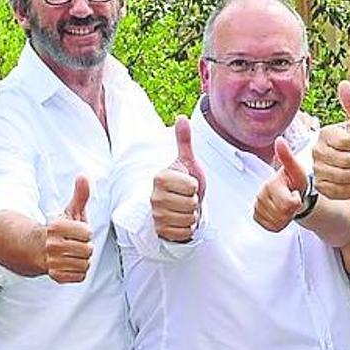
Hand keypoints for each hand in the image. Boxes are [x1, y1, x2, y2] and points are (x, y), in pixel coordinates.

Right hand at [43, 176, 92, 282]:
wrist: (38, 249)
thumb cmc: (59, 229)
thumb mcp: (70, 211)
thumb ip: (80, 195)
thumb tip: (83, 176)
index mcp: (56, 227)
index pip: (87, 233)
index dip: (85, 232)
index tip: (75, 232)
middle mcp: (52, 245)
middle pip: (88, 250)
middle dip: (85, 246)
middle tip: (74, 244)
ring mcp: (52, 262)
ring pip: (85, 263)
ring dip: (82, 259)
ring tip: (72, 254)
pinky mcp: (55, 276)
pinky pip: (80, 276)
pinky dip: (79, 271)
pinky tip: (69, 264)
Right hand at [151, 116, 205, 242]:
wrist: (180, 204)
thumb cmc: (185, 182)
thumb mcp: (187, 161)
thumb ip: (184, 140)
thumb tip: (181, 117)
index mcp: (160, 178)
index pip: (191, 187)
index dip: (195, 186)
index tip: (187, 184)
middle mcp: (154, 197)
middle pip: (191, 204)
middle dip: (194, 202)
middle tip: (186, 198)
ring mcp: (156, 215)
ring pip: (188, 219)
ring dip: (192, 215)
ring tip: (184, 208)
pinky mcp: (160, 231)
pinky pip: (184, 232)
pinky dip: (187, 228)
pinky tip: (181, 220)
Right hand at [254, 137, 310, 231]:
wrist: (292, 192)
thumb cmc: (295, 182)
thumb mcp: (296, 170)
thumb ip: (288, 157)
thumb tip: (280, 141)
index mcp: (271, 184)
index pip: (287, 204)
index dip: (296, 201)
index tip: (295, 193)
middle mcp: (261, 195)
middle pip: (282, 214)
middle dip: (291, 210)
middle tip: (292, 199)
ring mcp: (257, 207)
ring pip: (277, 222)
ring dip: (286, 217)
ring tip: (287, 205)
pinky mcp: (257, 217)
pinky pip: (272, 227)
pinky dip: (279, 224)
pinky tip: (281, 213)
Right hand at [313, 81, 349, 200]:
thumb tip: (343, 83)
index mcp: (325, 133)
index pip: (345, 141)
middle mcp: (316, 150)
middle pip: (344, 159)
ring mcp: (316, 169)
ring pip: (342, 174)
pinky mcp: (319, 186)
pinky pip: (337, 188)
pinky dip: (347, 186)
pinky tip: (345, 182)